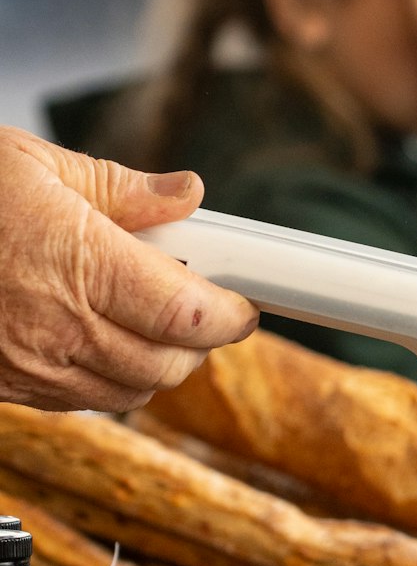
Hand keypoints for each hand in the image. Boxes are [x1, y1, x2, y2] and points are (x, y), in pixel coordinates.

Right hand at [0, 127, 257, 412]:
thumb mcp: (35, 165)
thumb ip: (123, 189)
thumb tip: (188, 195)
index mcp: (78, 263)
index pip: (190, 315)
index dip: (232, 315)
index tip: (244, 302)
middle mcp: (59, 327)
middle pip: (169, 365)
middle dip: (202, 342)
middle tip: (206, 307)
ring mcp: (31, 365)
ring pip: (132, 393)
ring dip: (161, 365)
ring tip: (158, 322)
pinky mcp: (9, 387)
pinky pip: (85, 401)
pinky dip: (113, 379)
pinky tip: (106, 339)